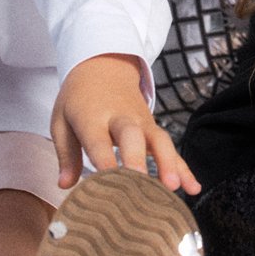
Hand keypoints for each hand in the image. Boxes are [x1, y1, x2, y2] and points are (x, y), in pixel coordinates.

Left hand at [50, 53, 199, 193]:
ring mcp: (141, 122)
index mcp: (92, 116)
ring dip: (167, 162)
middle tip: (139, 181)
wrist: (103, 67)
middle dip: (137, 158)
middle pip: (132, 136)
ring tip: (172, 188)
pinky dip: (183, 168)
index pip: (98, 141)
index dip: (103, 162)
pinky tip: (193, 188)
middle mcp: (120, 118)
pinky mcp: (153, 129)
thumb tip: (64, 185)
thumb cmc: (78, 100)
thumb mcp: (61, 121)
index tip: (107, 186)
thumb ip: (66, 155)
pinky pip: (171, 148)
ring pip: (158, 140)